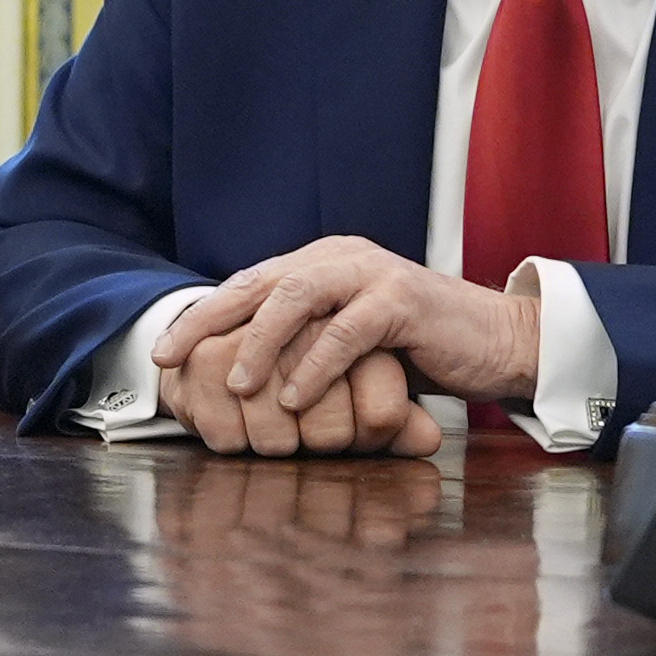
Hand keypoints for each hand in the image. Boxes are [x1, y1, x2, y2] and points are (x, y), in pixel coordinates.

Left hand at [151, 238, 529, 455]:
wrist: (494, 342)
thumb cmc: (418, 352)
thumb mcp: (349, 345)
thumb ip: (303, 344)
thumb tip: (236, 379)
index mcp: (323, 262)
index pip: (248, 283)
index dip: (202, 316)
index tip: (161, 353)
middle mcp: (341, 257)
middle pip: (259, 283)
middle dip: (208, 322)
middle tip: (170, 358)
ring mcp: (372, 274)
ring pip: (297, 298)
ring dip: (260, 344)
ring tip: (236, 385)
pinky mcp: (402, 300)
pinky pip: (347, 331)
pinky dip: (315, 366)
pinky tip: (293, 398)